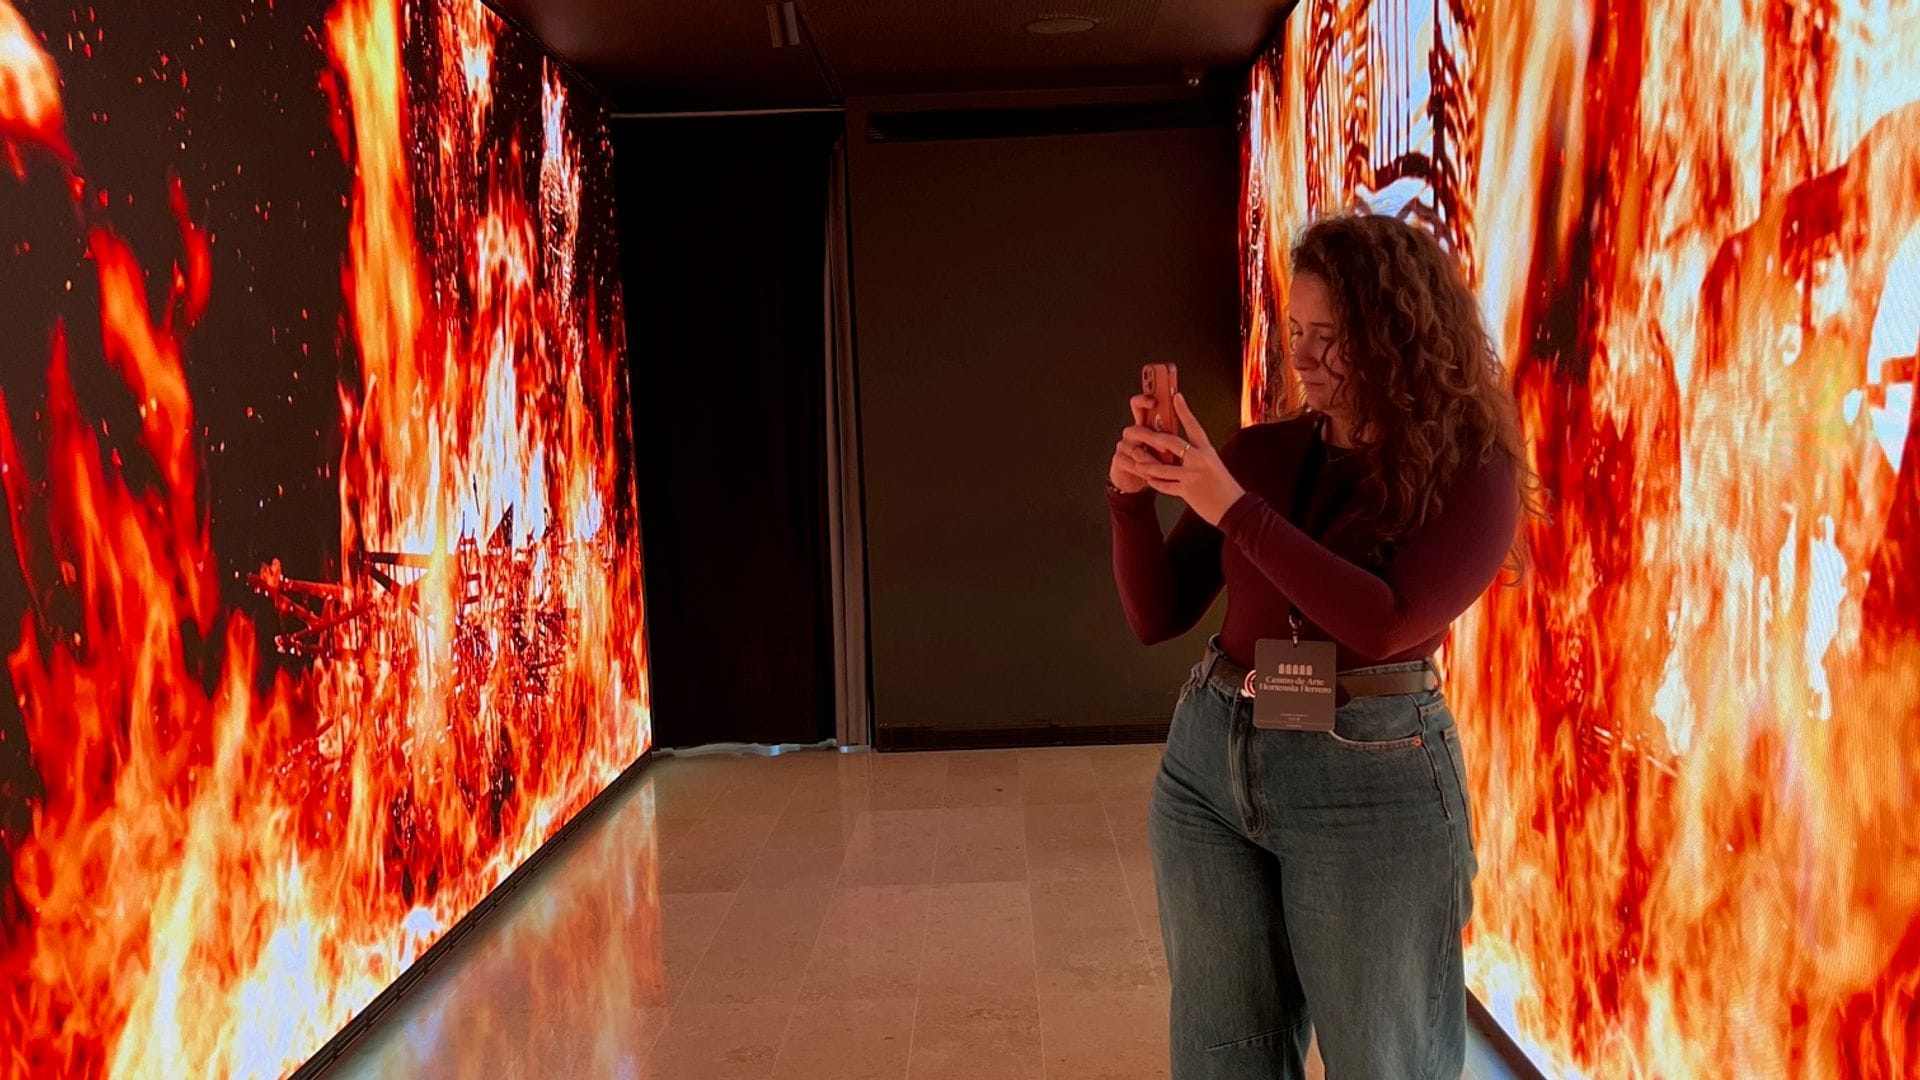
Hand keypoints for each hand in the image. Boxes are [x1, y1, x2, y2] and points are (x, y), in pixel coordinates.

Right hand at [1108, 392, 1161, 493]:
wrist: (1139, 480)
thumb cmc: (1156, 461)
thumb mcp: (1166, 446)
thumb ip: (1171, 435)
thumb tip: (1188, 424)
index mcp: (1144, 424)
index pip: (1138, 405)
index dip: (1143, 401)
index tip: (1154, 402)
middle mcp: (1132, 432)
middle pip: (1137, 429)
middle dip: (1153, 439)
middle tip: (1166, 448)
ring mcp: (1123, 445)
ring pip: (1135, 450)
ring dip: (1151, 460)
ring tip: (1164, 467)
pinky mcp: (1119, 460)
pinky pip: (1130, 464)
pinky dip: (1143, 471)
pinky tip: (1152, 476)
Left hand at [1133, 394, 1244, 525]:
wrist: (1233, 507)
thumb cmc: (1223, 485)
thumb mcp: (1213, 463)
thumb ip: (1197, 454)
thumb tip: (1179, 448)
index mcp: (1207, 450)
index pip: (1194, 426)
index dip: (1184, 410)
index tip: (1176, 396)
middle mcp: (1200, 460)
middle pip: (1172, 443)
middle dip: (1154, 438)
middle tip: (1141, 434)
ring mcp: (1193, 476)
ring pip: (1162, 467)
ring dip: (1147, 465)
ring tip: (1138, 461)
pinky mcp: (1187, 491)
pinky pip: (1165, 486)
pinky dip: (1156, 483)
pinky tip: (1150, 480)